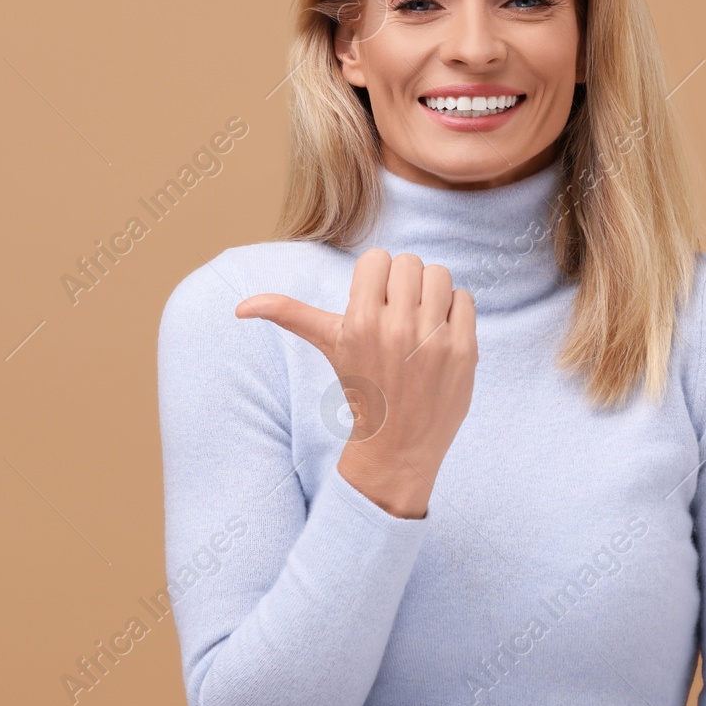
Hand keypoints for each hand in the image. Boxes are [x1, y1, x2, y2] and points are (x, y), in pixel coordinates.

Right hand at [236, 249, 476, 518]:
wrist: (397, 445)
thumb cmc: (362, 387)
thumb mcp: (328, 346)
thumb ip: (288, 314)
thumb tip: (240, 307)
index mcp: (360, 321)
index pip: (378, 259)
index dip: (377, 278)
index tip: (375, 303)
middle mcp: (397, 328)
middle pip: (409, 263)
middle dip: (403, 284)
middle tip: (399, 313)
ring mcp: (433, 340)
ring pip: (440, 275)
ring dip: (432, 293)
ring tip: (422, 320)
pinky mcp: (464, 351)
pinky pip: (466, 299)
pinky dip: (455, 310)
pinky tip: (441, 334)